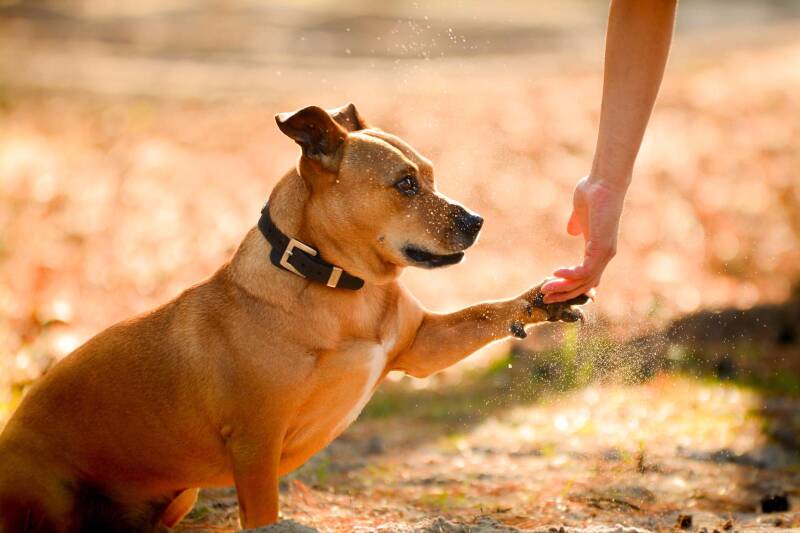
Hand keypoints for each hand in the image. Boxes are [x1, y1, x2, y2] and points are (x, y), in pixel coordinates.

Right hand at [541, 176, 626, 302]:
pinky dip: (569, 275)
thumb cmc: (592, 192)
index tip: (551, 287)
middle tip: (545, 297)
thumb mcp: (580, 214)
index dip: (570, 285)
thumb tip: (572, 230)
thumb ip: (577, 224)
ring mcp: (605, 253)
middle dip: (563, 293)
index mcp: (598, 249)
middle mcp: (604, 255)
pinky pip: (585, 271)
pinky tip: (555, 272)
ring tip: (545, 289)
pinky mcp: (602, 248)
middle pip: (584, 285)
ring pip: (583, 282)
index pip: (586, 277)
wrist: (603, 182)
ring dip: (562, 287)